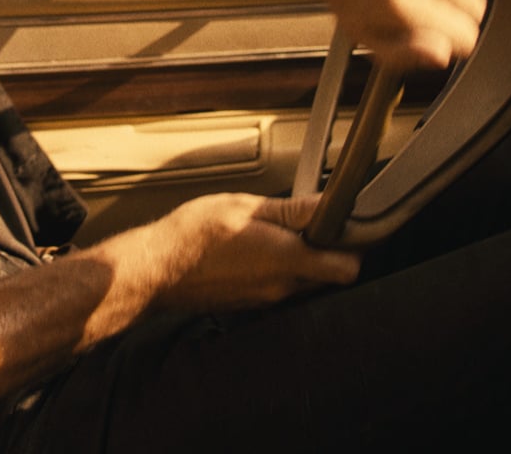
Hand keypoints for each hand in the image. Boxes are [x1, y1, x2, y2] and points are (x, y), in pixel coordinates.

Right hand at [154, 193, 359, 312]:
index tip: (346, 229)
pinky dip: (275, 270)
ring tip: (272, 235)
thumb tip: (327, 205)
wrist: (156, 268)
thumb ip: (292, 210)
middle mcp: (281, 287)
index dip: (354, 249)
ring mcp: (265, 300)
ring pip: (302, 282)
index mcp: (286, 260)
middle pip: (327, 276)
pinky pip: (277, 288)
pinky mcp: (250, 304)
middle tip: (306, 224)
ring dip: (298, 261)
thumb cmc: (193, 235)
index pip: (346, 268)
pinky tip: (252, 251)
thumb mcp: (246, 206)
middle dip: (325, 251)